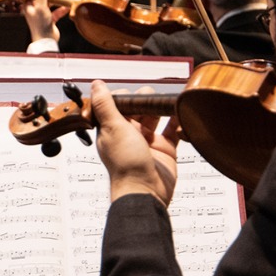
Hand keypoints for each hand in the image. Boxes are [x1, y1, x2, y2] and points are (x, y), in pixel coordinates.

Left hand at [24, 0, 66, 43]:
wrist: (46, 39)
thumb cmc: (40, 24)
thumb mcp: (41, 6)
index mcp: (29, 8)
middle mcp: (34, 11)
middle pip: (40, 0)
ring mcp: (42, 16)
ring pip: (49, 6)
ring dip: (55, 2)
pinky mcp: (50, 20)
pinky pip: (56, 12)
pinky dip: (61, 10)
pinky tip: (66, 7)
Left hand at [91, 79, 177, 205]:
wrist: (145, 191)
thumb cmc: (125, 165)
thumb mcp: (113, 128)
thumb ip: (105, 104)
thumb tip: (96, 84)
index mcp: (113, 128)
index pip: (119, 104)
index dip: (126, 97)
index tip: (132, 96)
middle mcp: (129, 134)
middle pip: (139, 107)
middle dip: (146, 101)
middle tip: (150, 102)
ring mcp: (147, 141)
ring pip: (156, 116)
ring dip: (161, 108)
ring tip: (165, 103)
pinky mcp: (164, 149)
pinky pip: (172, 130)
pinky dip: (177, 120)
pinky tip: (179, 114)